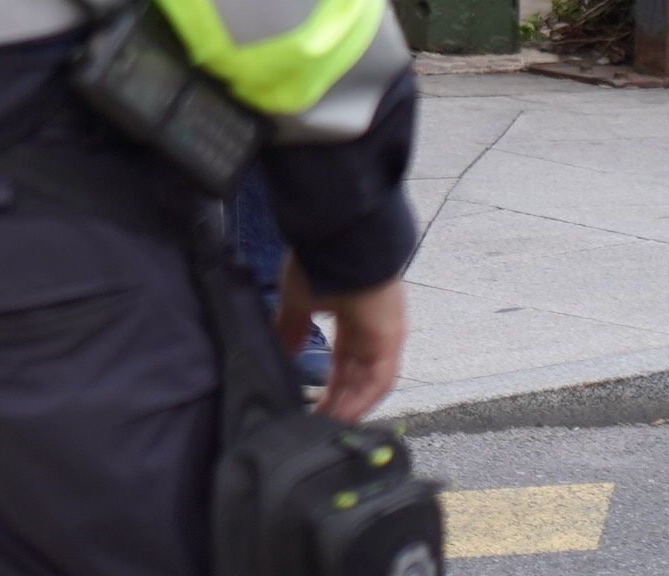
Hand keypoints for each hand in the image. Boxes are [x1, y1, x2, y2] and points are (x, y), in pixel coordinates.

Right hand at [276, 261, 405, 421]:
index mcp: (351, 321)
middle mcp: (371, 333)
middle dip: (337, 402)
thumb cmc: (319, 264)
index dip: (328, 386)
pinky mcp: (390, 341)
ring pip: (368, 382)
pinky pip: (379, 378)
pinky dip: (363, 398)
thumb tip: (278, 351)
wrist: (339, 241)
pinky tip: (344, 414)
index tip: (310, 404)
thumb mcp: (298, 302)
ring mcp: (383, 338)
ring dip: (350, 405)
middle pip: (355, 377)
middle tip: (317, 425)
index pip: (342, 363)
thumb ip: (291, 329)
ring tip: (328, 427)